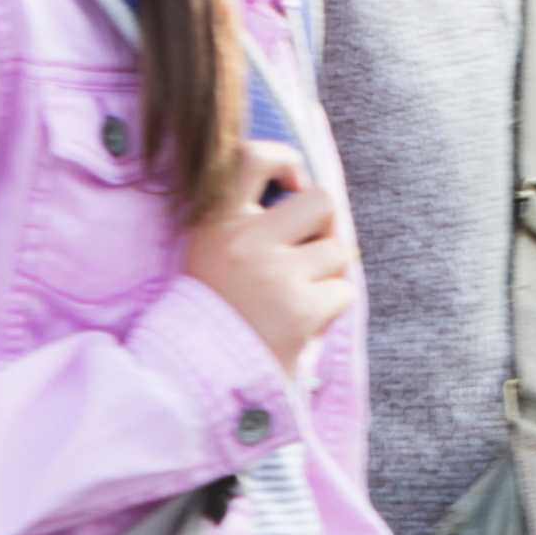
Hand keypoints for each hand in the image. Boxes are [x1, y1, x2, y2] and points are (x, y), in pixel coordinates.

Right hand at [184, 141, 355, 371]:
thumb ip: (247, 221)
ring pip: (339, 250)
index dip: (284, 160)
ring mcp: (274, 274)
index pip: (251, 158)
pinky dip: (330, 309)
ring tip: (294, 298)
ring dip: (327, 274)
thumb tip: (305, 190)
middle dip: (324, 228)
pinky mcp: (300, 308)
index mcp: (213, 223)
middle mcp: (243, 241)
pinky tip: (300, 325)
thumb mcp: (210, 253)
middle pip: (322, 201)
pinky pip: (343, 292)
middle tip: (305, 256)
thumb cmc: (212, 311)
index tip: (291, 185)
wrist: (192, 376)